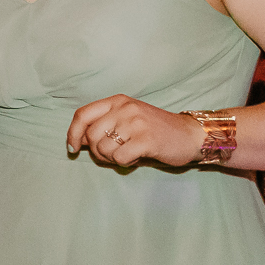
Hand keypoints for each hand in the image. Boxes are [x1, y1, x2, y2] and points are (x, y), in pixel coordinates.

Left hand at [66, 95, 203, 166]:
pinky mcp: (146, 140)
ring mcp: (136, 123)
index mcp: (117, 101)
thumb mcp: (127, 119)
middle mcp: (125, 108)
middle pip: (91, 135)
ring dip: (112, 158)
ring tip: (129, 154)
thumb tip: (77, 141)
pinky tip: (137, 157)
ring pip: (104, 149)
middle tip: (112, 155)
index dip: (73, 133)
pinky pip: (119, 158)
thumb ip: (103, 125)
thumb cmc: (154, 130)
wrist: (190, 135)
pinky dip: (125, 163)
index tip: (73, 148)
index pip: (82, 114)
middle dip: (97, 152)